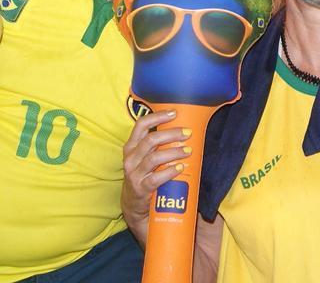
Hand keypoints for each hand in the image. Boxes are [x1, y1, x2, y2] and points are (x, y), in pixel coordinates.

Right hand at [121, 109, 191, 239]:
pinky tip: (180, 168)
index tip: (174, 113)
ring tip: (188, 151)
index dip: (157, 116)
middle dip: (171, 134)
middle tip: (188, 133)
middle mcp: (130, 158)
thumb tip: (182, 129)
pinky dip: (170, 171)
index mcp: (131, 147)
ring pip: (154, 158)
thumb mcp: (145, 158)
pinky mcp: (140, 189)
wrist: (134, 205)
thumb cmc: (144, 176)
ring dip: (174, 152)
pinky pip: (156, 178)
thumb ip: (157, 145)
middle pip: (151, 140)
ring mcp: (134, 174)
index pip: (141, 125)